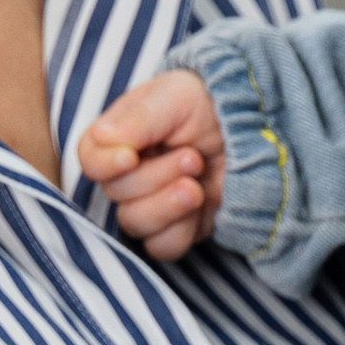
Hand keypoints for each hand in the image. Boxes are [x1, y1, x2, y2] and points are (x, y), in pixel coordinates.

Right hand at [80, 70, 227, 261]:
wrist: (255, 127)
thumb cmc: (208, 104)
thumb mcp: (174, 97)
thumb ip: (137, 119)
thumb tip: (101, 138)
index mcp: (119, 139)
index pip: (89, 160)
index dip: (104, 165)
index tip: (130, 157)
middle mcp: (129, 174)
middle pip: (115, 194)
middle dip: (155, 177)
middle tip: (192, 157)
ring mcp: (151, 204)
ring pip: (135, 224)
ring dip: (168, 206)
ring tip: (197, 185)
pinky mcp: (177, 229)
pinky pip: (162, 247)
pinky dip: (181, 230)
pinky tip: (202, 207)